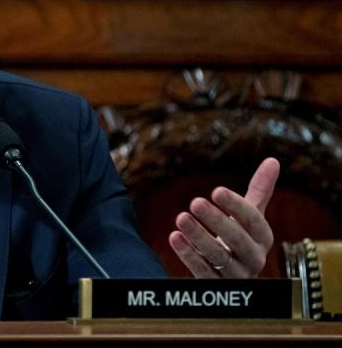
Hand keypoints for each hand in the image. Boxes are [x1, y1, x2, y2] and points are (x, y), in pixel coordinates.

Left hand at [168, 157, 279, 277]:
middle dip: (216, 220)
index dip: (236, 205)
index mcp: (263, 237)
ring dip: (198, 236)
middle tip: (195, 202)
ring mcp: (236, 275)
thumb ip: (260, 190)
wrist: (233, 275)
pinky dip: (188, 254)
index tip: (216, 190)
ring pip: (219, 257)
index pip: (253, 221)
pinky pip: (203, 272)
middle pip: (237, 240)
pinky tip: (174, 237)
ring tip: (180, 217)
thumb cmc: (240, 238)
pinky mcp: (217, 286)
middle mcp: (254, 258)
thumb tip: (273, 160)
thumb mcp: (250, 216)